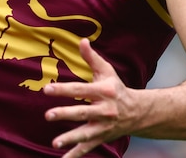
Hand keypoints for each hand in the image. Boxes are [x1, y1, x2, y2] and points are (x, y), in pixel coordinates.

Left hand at [44, 39, 137, 157]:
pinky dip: (75, 155)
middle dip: (66, 114)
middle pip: (83, 112)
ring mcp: (103, 127)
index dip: (64, 89)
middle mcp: (105, 110)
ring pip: (86, 133)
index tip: (47, 90)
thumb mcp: (106, 71)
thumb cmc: (116, 88)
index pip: (81, 90)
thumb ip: (92, 57)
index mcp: (104, 92)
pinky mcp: (101, 138)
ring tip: (55, 142)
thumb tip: (82, 40)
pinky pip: (87, 148)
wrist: (138, 112)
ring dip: (70, 139)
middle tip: (48, 115)